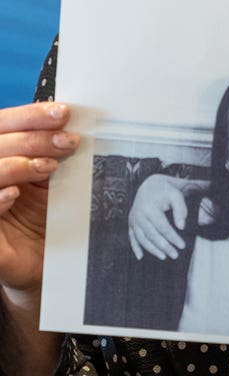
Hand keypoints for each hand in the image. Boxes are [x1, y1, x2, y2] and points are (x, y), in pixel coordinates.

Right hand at [0, 102, 78, 294]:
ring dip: (18, 164)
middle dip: (34, 137)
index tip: (63, 113)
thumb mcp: (51, 179)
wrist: (45, 262)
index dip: (31, 115)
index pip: (5, 124)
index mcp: (2, 154)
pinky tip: (13, 195)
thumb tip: (73, 124)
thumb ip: (53, 152)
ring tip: (49, 167)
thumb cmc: (46, 216)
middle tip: (68, 141)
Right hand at [128, 174, 188, 260]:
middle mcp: (139, 215)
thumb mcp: (176, 195)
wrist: (150, 185)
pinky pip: (132, 237)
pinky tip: (140, 257)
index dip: (173, 238)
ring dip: (152, 250)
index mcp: (150, 208)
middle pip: (152, 236)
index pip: (163, 228)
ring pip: (142, 239)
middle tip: (175, 255)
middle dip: (165, 247)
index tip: (182, 245)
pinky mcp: (130, 223)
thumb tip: (181, 227)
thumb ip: (181, 210)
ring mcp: (133, 220)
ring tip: (164, 256)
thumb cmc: (166, 191)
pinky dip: (135, 248)